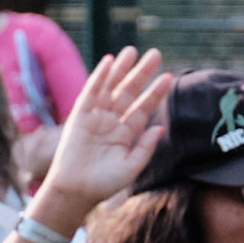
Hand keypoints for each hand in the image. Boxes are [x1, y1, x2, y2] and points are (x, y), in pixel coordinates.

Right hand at [35, 46, 171, 226]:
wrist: (75, 191)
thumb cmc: (103, 184)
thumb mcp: (130, 167)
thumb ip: (145, 148)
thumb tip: (160, 127)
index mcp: (126, 134)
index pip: (144, 108)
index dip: (155, 93)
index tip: (168, 77)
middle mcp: (112, 122)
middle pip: (129, 92)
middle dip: (142, 73)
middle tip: (156, 53)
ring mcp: (96, 117)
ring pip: (111, 88)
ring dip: (122, 69)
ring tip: (133, 50)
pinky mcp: (80, 116)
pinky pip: (91, 92)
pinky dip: (99, 77)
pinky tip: (109, 61)